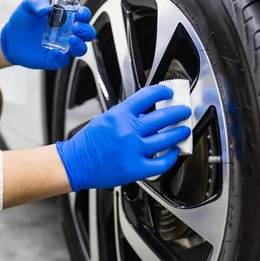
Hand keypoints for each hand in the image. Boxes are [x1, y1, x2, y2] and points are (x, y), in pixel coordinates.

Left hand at [0, 0, 96, 69]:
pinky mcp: (54, 59)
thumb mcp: (27, 6)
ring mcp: (62, 47)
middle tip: (76, 27)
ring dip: (80, 45)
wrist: (10, 39)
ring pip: (80, 49)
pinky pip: (64, 60)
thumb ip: (36, 2)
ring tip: (71, 40)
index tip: (79, 13)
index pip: (82, 16)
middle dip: (86, 30)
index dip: (84, 14)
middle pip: (87, 33)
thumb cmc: (22, 21)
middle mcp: (66, 33)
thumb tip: (45, 8)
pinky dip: (63, 57)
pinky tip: (57, 52)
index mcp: (65, 18)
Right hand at [56, 85, 191, 191]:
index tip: (169, 93)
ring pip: (166, 139)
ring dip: (179, 133)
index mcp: (120, 115)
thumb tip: (147, 112)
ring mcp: (134, 150)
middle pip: (163, 117)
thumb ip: (126, 115)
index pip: (148, 96)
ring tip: (183, 131)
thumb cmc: (88, 144)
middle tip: (184, 111)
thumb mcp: (106, 119)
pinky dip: (172, 157)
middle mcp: (129, 131)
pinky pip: (161, 163)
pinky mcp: (136, 168)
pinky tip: (174, 152)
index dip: (162, 92)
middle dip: (178, 112)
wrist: (75, 164)